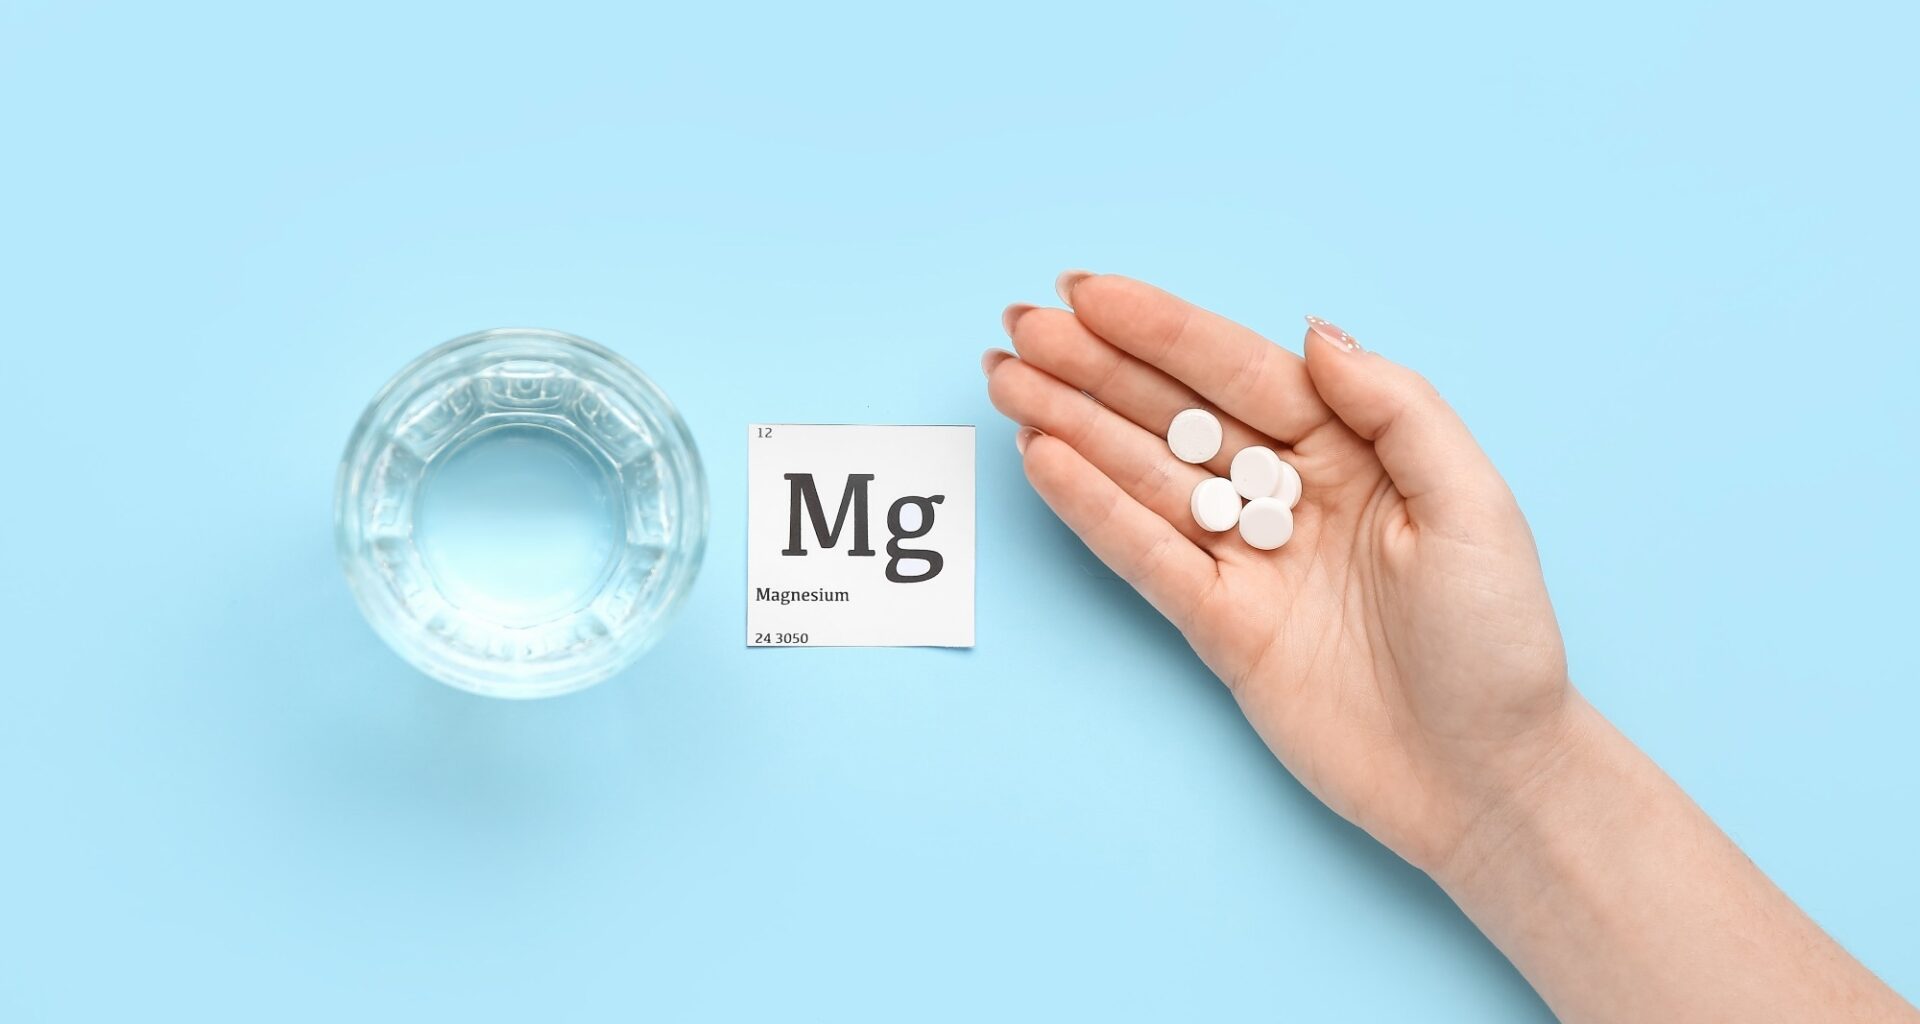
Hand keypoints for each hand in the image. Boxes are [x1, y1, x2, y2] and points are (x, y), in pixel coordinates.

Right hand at [984, 272, 1571, 871]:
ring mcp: (1248, 559)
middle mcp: (1291, 494)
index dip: (1162, 330)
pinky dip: (1092, 509)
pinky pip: (1144, 555)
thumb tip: (1313, 333)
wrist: (1485, 779)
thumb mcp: (1476, 505)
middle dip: (1095, 368)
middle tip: (1017, 328)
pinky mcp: (1218, 625)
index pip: (1241, 372)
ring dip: (1073, 425)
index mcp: (1353, 451)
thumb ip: (1397, 409)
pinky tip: (1043, 459)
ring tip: (1006, 380)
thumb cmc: (1500, 643)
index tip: (1088, 295)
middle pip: (1175, 414)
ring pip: (1145, 475)